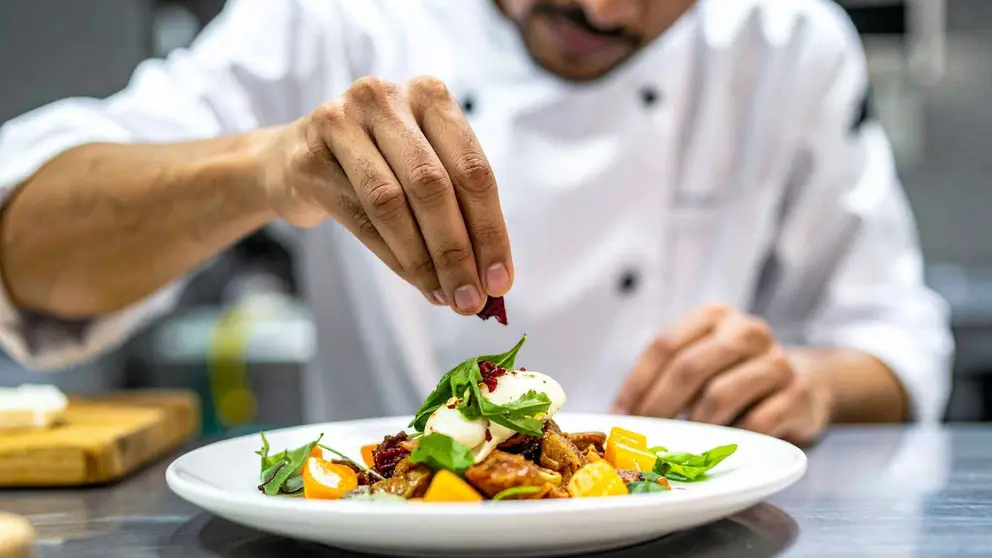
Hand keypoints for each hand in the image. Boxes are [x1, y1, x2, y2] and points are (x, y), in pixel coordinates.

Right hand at [261, 76, 511, 314]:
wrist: (295, 157)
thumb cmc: (379, 163)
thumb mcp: (423, 166)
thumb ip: (459, 208)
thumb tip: (491, 280)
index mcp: (428, 94)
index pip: (471, 168)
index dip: (490, 229)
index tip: (500, 281)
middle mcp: (384, 98)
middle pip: (432, 185)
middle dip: (456, 252)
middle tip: (470, 300)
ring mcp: (340, 122)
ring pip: (391, 203)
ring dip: (423, 261)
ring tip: (443, 296)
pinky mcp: (308, 158)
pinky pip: (359, 218)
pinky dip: (393, 257)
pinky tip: (415, 282)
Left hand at [611, 304, 831, 443]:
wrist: (805, 385)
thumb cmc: (736, 376)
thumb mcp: (702, 363)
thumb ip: (667, 377)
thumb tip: (619, 415)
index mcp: (714, 316)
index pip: (664, 346)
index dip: (637, 383)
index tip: (619, 415)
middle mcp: (747, 331)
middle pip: (689, 368)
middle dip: (658, 407)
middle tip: (643, 435)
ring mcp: (776, 361)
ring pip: (719, 395)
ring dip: (693, 425)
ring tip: (679, 443)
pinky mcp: (798, 395)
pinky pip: (755, 423)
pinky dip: (730, 439)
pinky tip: (719, 448)